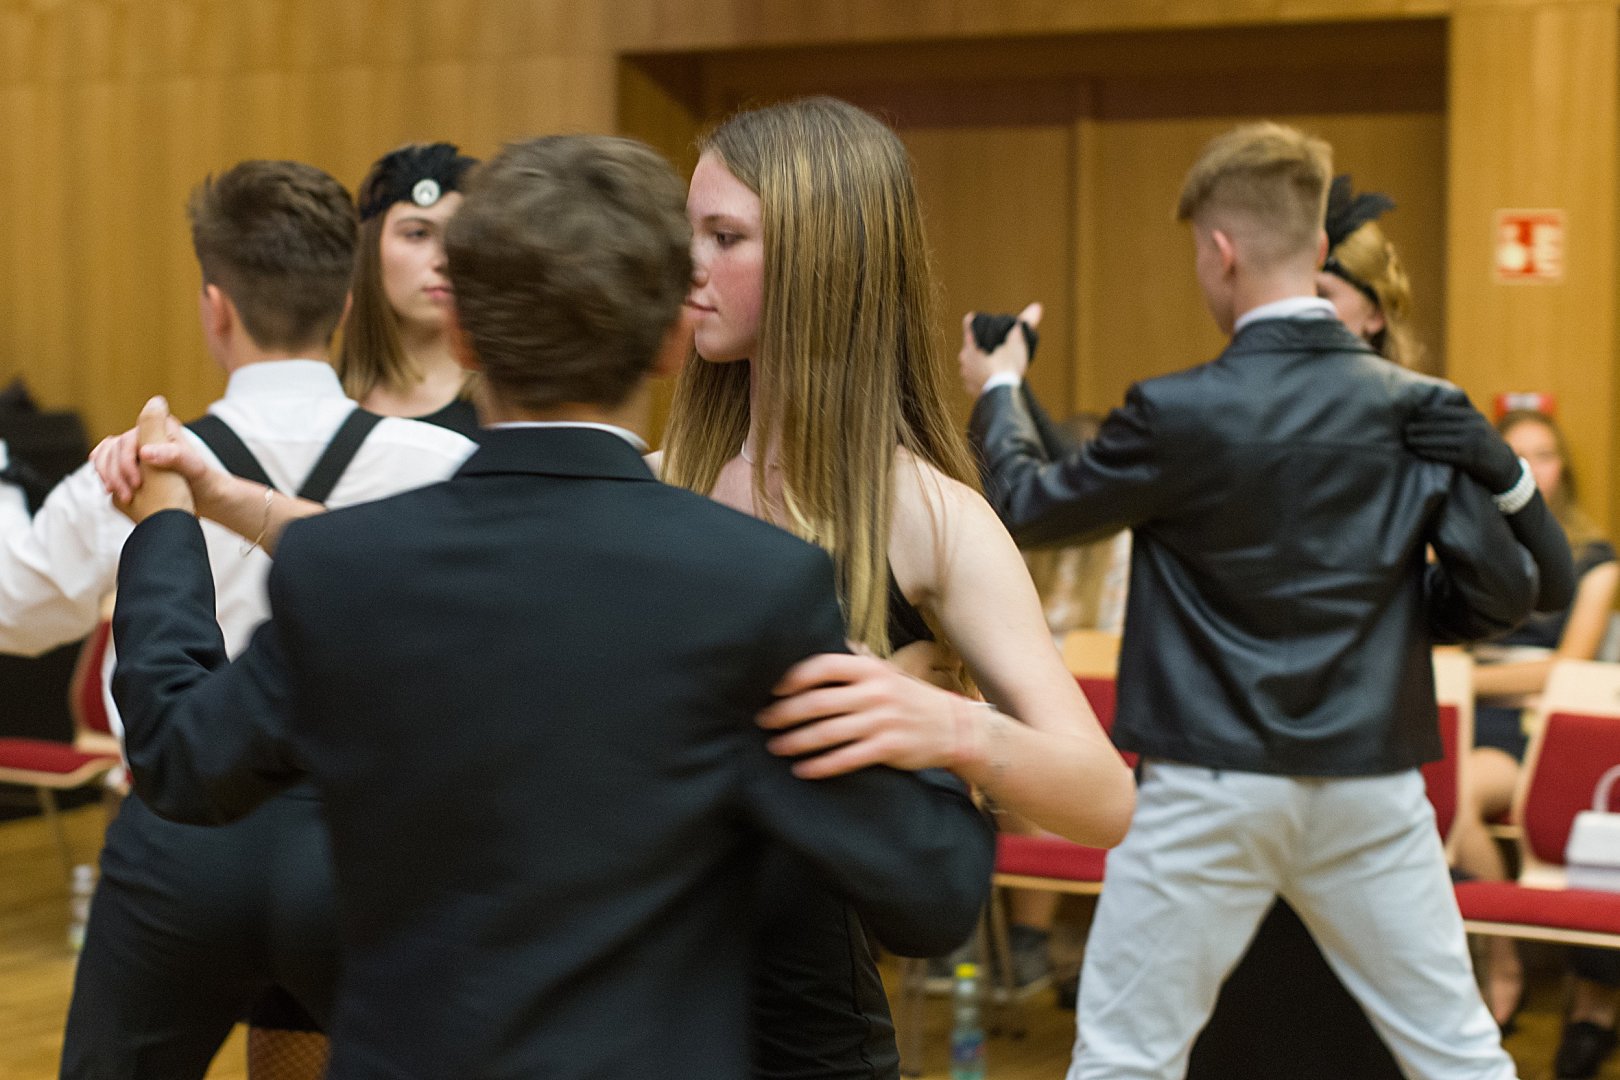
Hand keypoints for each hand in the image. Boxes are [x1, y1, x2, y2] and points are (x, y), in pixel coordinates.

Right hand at [96, 409, 230, 512]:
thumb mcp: (193, 467)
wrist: (205, 495)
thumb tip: (145, 452)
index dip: (126, 460)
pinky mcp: (133, 461)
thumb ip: (174, 456)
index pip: (129, 439)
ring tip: (115, 494)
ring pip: (108, 454)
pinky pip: (108, 462)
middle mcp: (148, 435)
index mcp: (162, 428)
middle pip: (115, 447)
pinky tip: (109, 488)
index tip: (136, 483)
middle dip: (115, 472)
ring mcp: (138, 447)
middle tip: (125, 495)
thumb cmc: (202, 480)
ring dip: (106, 474)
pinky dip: (105, 473)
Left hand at [756, 653, 981, 777]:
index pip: (822, 666)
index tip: (774, 691)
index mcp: (870, 669)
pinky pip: (846, 758)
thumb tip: (812, 666)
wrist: (955, 726)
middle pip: (817, 702)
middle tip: (763, 722)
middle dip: (784, 714)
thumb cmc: (910, 699)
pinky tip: (802, 770)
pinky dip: (821, 765)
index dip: (794, 678)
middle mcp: (875, 692)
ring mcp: (882, 720)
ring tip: (775, 747)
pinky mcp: (889, 747)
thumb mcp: (886, 674)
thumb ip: (854, 668)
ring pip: (827, 732)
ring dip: (795, 741)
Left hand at [958, 301, 1040, 397]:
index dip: (977, 321)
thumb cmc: (1009, 365)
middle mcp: (964, 357)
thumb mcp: (1018, 341)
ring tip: (998, 365)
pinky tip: (994, 377)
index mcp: (972, 341)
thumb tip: (1037, 307)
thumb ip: (1026, 322)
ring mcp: (965, 374)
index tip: (984, 323)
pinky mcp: (970, 388)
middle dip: (983, 345)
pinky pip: (975, 378)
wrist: (1003, 396)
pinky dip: (982, 377)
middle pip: (972, 344)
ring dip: (982, 362)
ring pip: (972, 362)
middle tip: (999, 349)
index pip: (970, 323)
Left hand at [1404, 401, 1522, 493]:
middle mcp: (1473, 427)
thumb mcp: (1478, 425)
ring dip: (1420, 440)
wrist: (1506, 466)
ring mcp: (1471, 442)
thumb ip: (1462, 417)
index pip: (1444, 412)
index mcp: (1474, 416)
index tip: (1413, 415)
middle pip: (1439, 425)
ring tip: (1407, 440)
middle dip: (1420, 427)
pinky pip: (1444, 454)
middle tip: (1405, 429)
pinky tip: (1418, 451)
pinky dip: (1429, 452)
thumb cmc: (1486, 444)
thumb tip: (1432, 409)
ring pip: (1439, 439)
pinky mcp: (1468, 458)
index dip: (1426, 413)